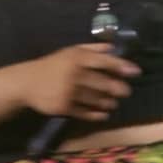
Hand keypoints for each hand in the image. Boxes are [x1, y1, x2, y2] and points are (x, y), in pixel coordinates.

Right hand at [25, 43, 140, 119]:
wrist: (27, 83)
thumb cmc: (51, 65)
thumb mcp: (69, 52)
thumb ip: (92, 49)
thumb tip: (113, 48)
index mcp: (77, 58)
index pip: (104, 61)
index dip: (121, 66)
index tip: (135, 72)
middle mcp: (75, 74)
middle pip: (102, 82)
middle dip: (117, 88)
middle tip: (126, 92)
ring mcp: (69, 92)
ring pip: (95, 99)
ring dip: (108, 102)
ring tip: (113, 103)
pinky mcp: (64, 107)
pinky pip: (84, 112)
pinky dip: (96, 114)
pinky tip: (103, 114)